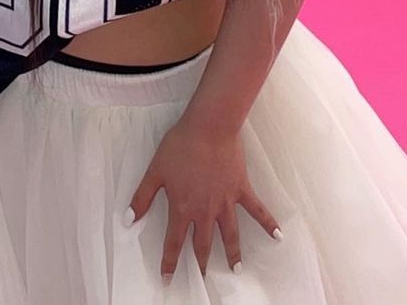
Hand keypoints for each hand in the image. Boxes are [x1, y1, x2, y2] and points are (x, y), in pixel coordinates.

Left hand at [125, 115, 281, 281]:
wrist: (209, 127)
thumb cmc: (180, 145)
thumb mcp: (155, 170)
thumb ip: (142, 197)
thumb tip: (127, 219)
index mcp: (182, 208)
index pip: (174, 243)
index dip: (170, 262)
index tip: (168, 279)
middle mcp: (205, 211)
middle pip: (203, 244)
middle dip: (202, 263)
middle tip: (204, 279)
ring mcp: (226, 202)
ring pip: (230, 235)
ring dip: (233, 253)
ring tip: (237, 270)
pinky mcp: (241, 189)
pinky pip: (258, 210)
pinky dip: (268, 224)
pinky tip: (279, 236)